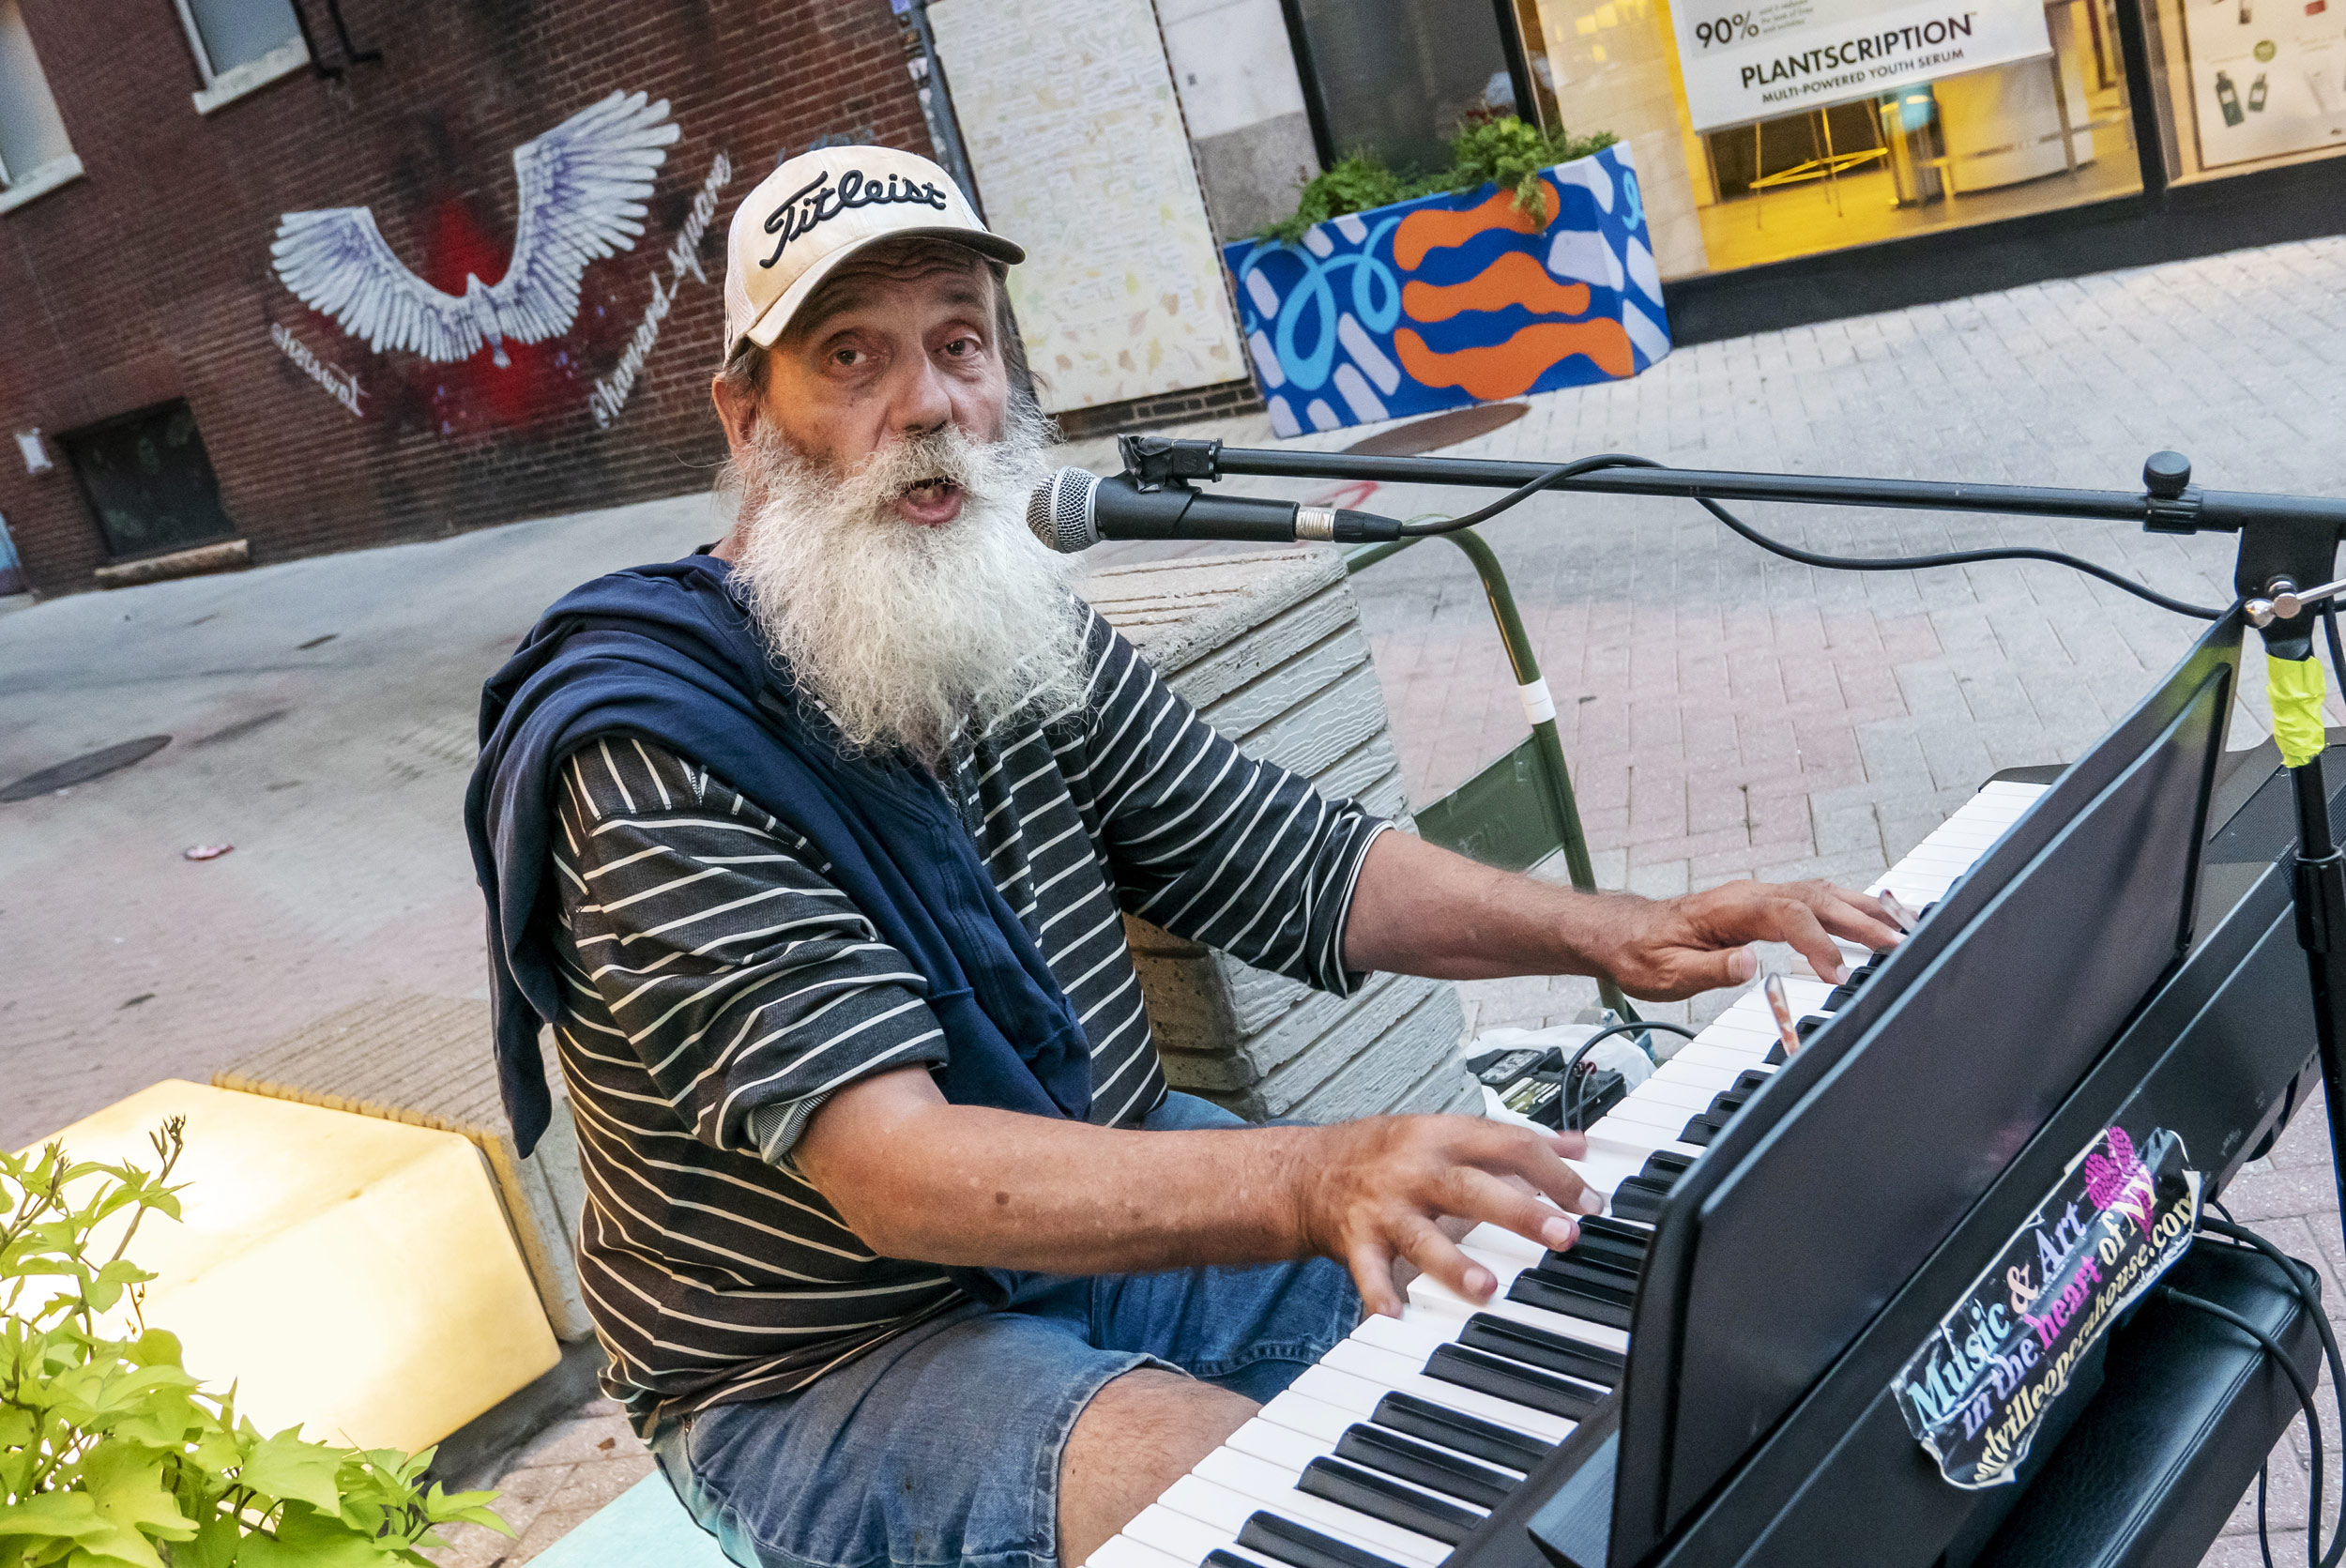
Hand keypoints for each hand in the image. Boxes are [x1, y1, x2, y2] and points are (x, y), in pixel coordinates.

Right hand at [1294, 1115, 1599, 1316]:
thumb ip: (1511, 1141)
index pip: (1508, 1145)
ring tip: (1485, 1287)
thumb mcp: (1448, 1132)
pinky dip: (1379, 1293)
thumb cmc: (1387, 1153)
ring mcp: (1386, 1208)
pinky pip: (1368, 1271)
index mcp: (1445, 1138)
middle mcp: (1417, 1171)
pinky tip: (1394, 1316)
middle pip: (1472, 1188)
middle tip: (1561, 1235)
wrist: (1309, 1171)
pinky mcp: (1358, 1241)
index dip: (1554, 1171)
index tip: (1590, 1203)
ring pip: (1422, 1236)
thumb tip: (1577, 1144)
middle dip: (1518, 1212)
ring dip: (1453, 1262)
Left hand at [1596, 879, 1901, 999]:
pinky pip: (1812, 900)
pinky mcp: (1760, 907)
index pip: (1788, 917)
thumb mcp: (1667, 973)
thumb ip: (1711, 970)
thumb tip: (1751, 965)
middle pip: (1816, 899)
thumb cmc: (1641, 953)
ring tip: (1903, 927)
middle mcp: (1749, 896)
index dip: (1819, 943)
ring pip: (1820, 894)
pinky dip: (1845, 907)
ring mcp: (1757, 898)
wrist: (1620, 934)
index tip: (1840, 974)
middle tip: (1901, 945)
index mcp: (1729, 908)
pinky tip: (1868, 918)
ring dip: (1862, 909)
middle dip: (1861, 920)